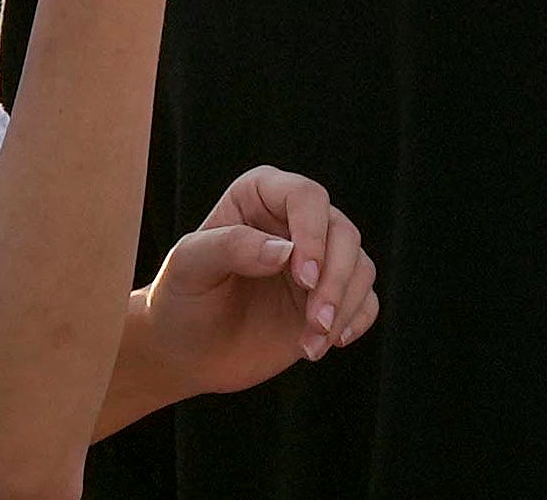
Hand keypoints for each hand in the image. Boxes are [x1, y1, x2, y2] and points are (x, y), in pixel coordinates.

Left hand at [136, 166, 376, 395]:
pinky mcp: (328, 298)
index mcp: (260, 196)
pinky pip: (364, 300)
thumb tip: (286, 251)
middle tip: (316, 322)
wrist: (186, 351)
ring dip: (344, 306)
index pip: (306, 197)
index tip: (303, 278)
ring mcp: (316, 261)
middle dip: (335, 280)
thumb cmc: (181, 298)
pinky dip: (354, 322)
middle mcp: (294, 222)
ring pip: (360, 266)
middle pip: (343, 232)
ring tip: (312, 343)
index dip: (312, 234)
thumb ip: (231, 247)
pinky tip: (325, 344)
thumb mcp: (190, 266)